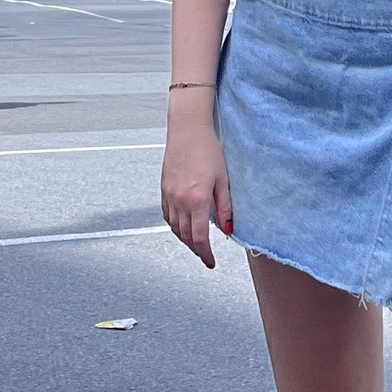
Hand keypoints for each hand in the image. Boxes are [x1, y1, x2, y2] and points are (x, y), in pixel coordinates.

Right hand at [160, 124, 232, 269]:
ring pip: (174, 228)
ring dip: (185, 239)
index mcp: (197, 200)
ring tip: (196, 243)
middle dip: (196, 249)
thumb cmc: (208, 149)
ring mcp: (169, 195)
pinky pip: (167, 216)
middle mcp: (180, 200)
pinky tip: (183, 225)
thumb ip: (225, 207)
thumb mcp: (223, 179)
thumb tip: (228, 229)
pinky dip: (175, 225)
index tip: (211, 262)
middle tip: (206, 255)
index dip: (205, 254)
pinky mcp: (164, 189)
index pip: (200, 238)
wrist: (188, 130)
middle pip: (185, 236)